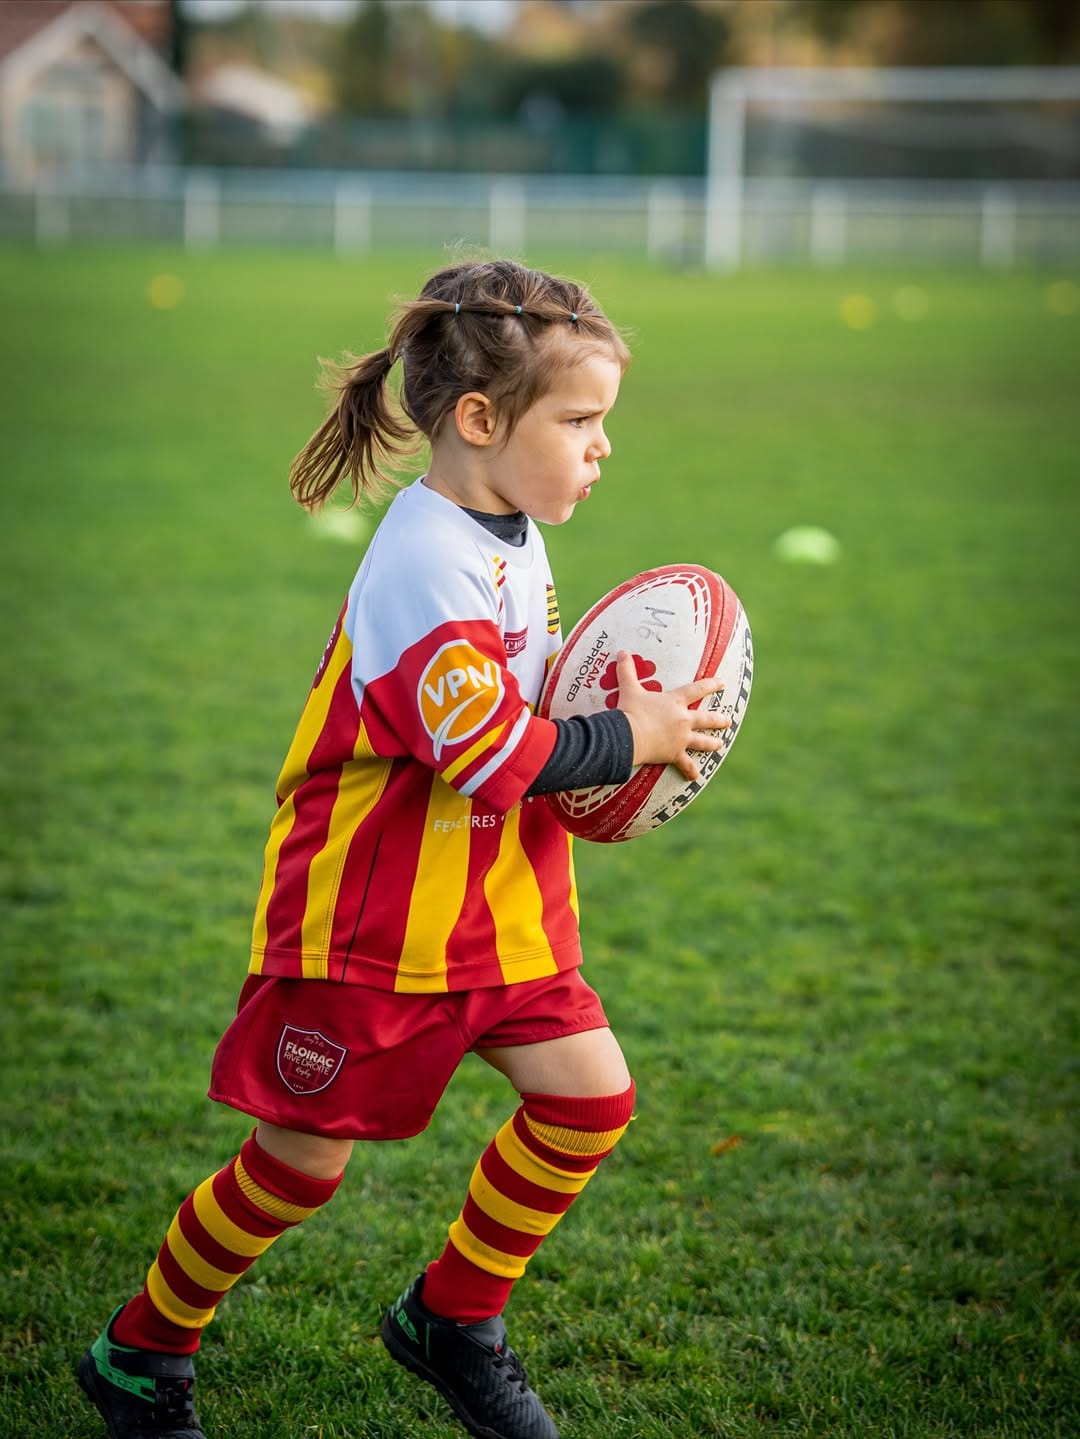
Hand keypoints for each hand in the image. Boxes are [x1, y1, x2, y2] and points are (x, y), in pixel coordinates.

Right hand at [614, 649, 729, 781]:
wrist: (630, 735)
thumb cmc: (631, 710)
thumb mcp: (629, 688)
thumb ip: (627, 670)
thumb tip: (621, 651)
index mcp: (675, 702)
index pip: (697, 690)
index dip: (711, 685)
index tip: (723, 683)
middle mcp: (683, 720)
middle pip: (706, 719)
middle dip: (718, 720)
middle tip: (727, 721)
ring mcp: (681, 739)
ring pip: (702, 741)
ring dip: (712, 743)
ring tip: (720, 745)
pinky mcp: (674, 754)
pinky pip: (685, 764)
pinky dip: (690, 771)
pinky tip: (695, 777)